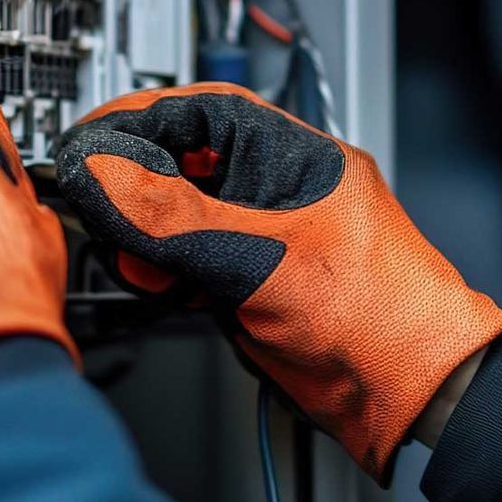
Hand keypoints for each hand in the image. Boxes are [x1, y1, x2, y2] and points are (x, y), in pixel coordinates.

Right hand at [56, 84, 501, 479]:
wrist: (415, 390)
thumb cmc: (379, 312)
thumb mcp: (258, 255)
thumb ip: (172, 215)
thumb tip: (104, 172)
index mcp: (290, 152)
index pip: (195, 111)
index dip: (133, 122)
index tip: (85, 145)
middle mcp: (276, 187)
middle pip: (181, 162)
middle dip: (134, 185)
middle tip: (101, 208)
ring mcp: (265, 237)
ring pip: (181, 218)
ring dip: (148, 237)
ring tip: (136, 261)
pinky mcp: (255, 284)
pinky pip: (193, 262)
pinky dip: (168, 272)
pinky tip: (161, 286)